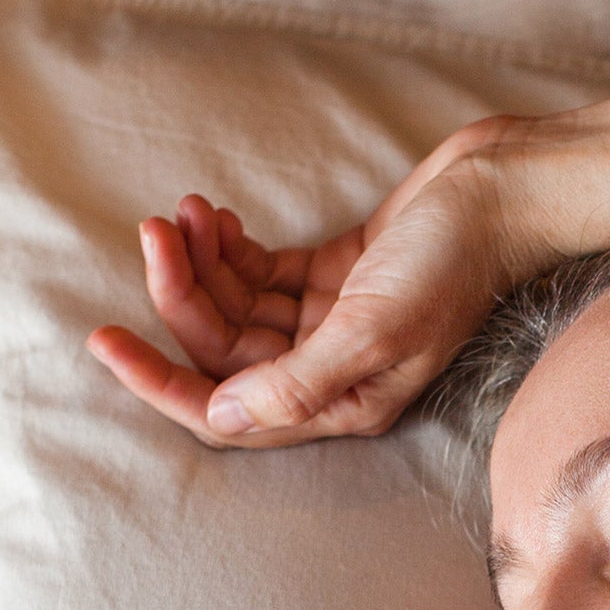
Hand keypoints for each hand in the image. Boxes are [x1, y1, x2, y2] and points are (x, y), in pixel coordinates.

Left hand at [87, 118, 533, 448]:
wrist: (504, 192)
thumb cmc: (452, 263)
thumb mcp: (375, 328)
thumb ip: (298, 382)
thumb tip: (221, 417)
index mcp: (344, 403)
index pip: (228, 412)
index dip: (161, 383)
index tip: (104, 343)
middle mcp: (331, 371)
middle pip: (223, 352)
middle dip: (180, 295)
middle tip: (154, 232)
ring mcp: (331, 322)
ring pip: (235, 307)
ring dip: (199, 262)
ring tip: (183, 213)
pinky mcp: (333, 274)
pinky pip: (258, 273)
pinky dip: (228, 247)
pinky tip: (212, 214)